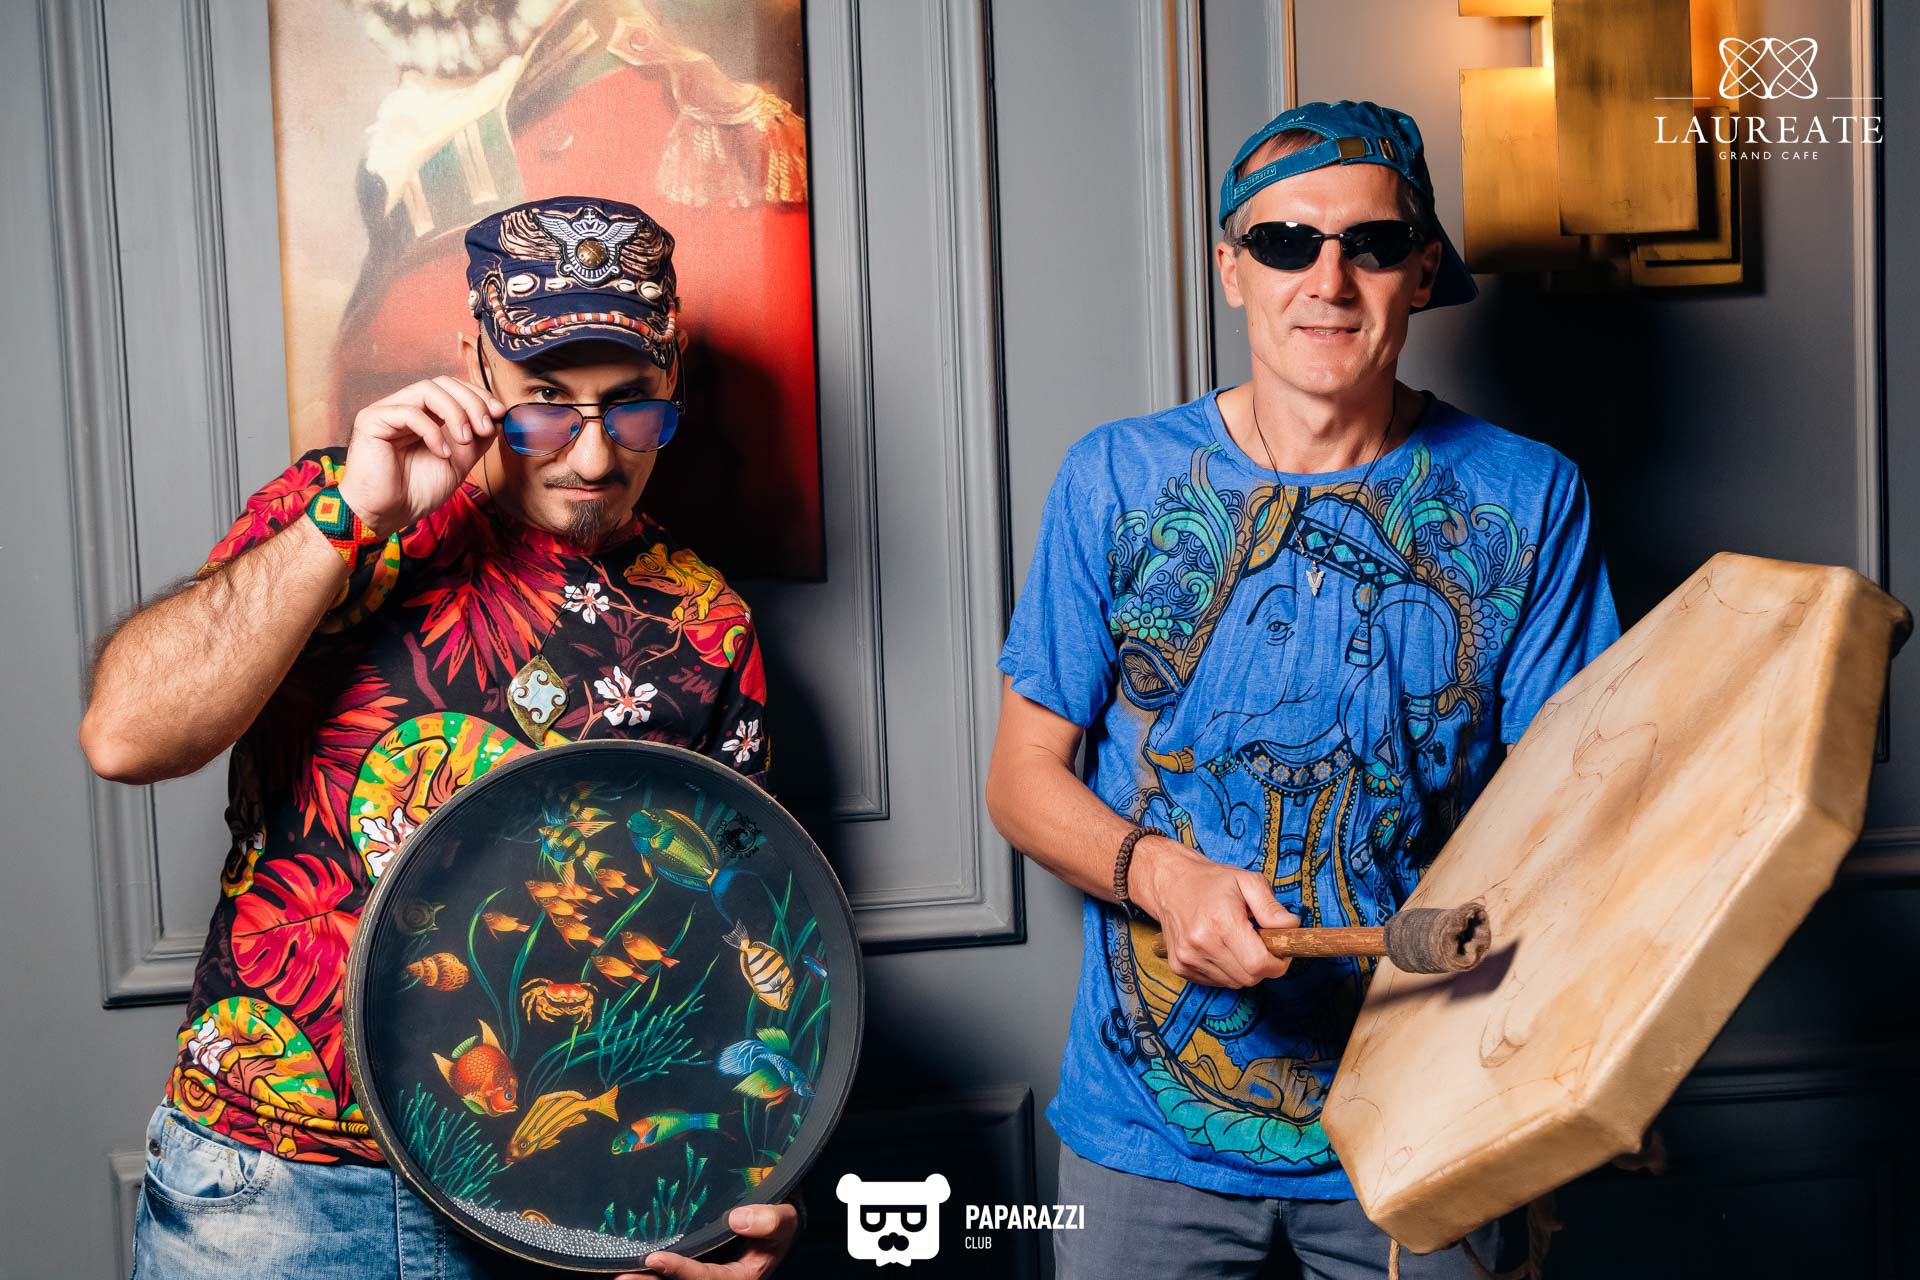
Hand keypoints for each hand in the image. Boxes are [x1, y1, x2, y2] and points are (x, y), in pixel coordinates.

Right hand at [335, 376, 503, 537]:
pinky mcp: (372, 420)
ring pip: (427, 390)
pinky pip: (409, 412)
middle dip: (472, 401)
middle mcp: (404, 407)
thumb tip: (498, 419)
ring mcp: (387, 412)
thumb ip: (476, 440)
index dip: (478, 395)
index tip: (499, 413)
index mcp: (424, 415)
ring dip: (456, 412)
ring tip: (465, 439)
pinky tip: (442, 453)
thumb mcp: (458, 463)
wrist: (385, 517)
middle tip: (486, 427)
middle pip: (443, 383)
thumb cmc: (415, 492)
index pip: (452, 388)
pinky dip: (433, 431)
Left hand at [618, 1202, 798, 1278]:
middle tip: (621, 1277)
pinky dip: (651, 1269)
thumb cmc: (779, 1220)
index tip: (655, 1259)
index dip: (682, 1272)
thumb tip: (738, 1218)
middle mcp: (719, 1279)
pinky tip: (627, 1260)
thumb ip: (771, 1220)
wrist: (775, 1217)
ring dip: (646, 1279)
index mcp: (741, 1277)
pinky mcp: (695, 1261)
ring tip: (617, 1272)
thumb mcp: (785, 1219)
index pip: (708, 1279)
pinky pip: (671, 1271)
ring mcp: (705, 1272)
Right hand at [1133, 835, 1298, 987]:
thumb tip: (1291, 928)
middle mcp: (1201, 943)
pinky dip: (1226, 970)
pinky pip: (1216, 982)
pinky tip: (1221, 948)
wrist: (1169, 882)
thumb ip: (1272, 906)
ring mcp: (1187, 958)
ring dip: (1243, 968)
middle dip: (1263, 965)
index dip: (1278, 963)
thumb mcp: (1248, 881)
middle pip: (1249, 978)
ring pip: (1234, 982)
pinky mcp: (1179, 967)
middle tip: (1260, 943)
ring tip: (1237, 941)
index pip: (1259, 964)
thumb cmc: (1212, 881)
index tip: (1280, 950)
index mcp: (1221, 922)